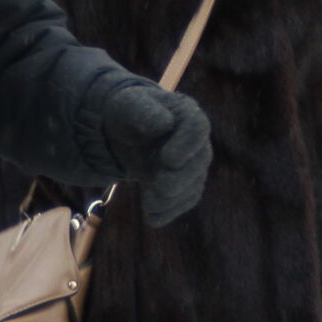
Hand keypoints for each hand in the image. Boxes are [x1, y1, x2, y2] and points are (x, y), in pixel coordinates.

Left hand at [101, 83, 211, 226]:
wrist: (123, 130)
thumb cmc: (126, 112)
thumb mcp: (127, 105)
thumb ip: (142, 110)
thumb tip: (164, 122)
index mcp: (186, 114)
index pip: (197, 128)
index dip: (186, 145)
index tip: (167, 159)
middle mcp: (195, 140)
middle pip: (199, 162)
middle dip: (179, 178)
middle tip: (157, 187)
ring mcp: (192, 163)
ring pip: (193, 185)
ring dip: (173, 199)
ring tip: (149, 207)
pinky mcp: (184, 183)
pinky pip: (184, 200)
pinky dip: (170, 211)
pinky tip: (152, 216)